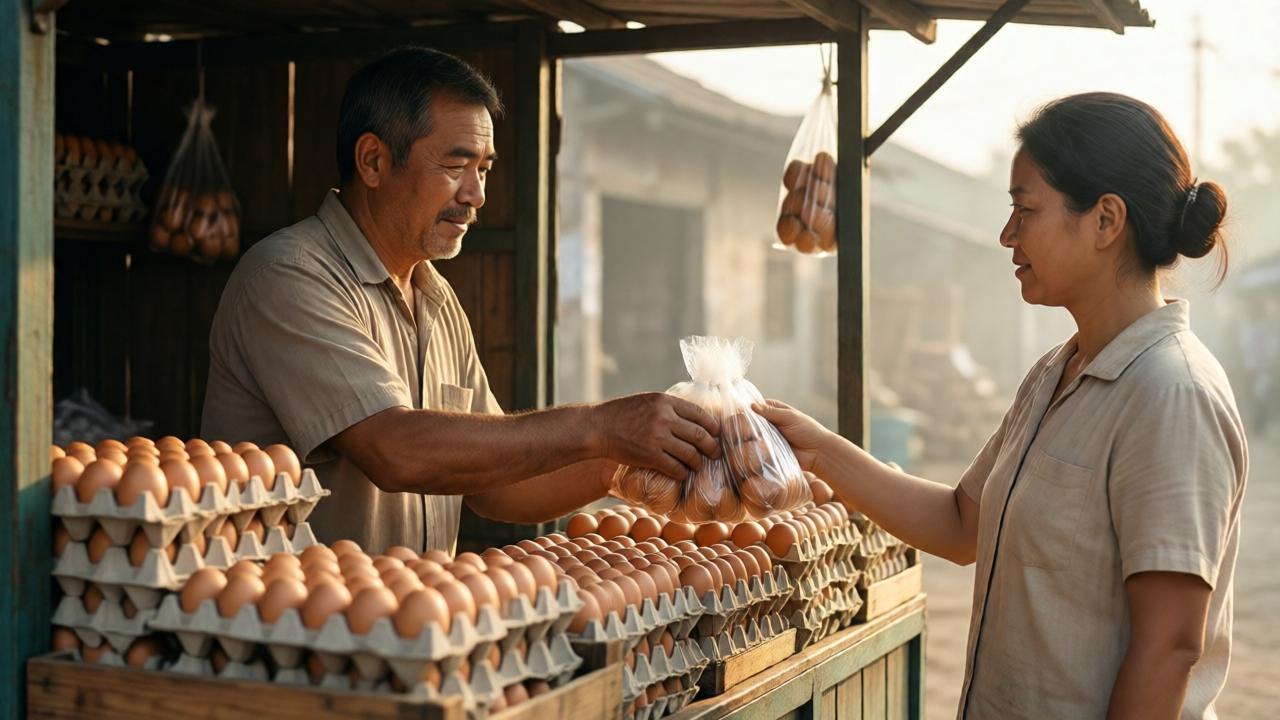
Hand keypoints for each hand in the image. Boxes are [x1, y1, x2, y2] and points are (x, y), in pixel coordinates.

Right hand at [590, 393, 720, 479]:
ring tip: (698, 465)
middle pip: (700, 435)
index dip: (712, 426)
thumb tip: (692, 416)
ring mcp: (657, 437)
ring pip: (690, 454)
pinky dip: (682, 472)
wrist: (597, 427)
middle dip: (711, 447)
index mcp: (665, 401)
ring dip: (697, 462)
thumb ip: (668, 407)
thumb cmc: (621, 414)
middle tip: (714, 453)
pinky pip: (675, 468)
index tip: (716, 433)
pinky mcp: (650, 455)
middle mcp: (664, 418)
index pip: (700, 414)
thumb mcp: (647, 401)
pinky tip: (681, 473)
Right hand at [752, 399, 832, 472]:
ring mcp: (766, 440)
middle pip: (748, 424)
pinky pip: (756, 452)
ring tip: (754, 443)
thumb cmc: (808, 430)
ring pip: (749, 439)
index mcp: (772, 411)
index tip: (739, 418)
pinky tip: (755, 453)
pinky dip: (754, 452)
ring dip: (749, 441)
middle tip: (748, 434)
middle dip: (745, 429)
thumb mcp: (790, 417)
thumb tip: (752, 405)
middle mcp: (767, 425)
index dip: (745, 412)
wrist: (819, 453)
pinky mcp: (767, 454)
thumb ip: (771, 412)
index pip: (752, 408)